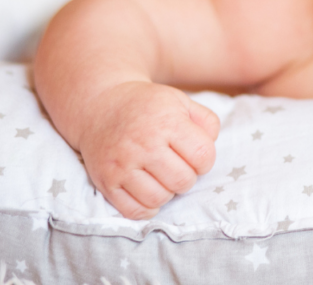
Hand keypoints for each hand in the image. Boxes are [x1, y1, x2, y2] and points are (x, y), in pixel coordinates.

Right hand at [76, 81, 219, 218]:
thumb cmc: (148, 106)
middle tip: (178, 166)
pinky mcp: (106, 182)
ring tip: (163, 177)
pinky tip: (150, 192)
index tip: (196, 155)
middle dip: (188, 177)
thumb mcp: (181, 101)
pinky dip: (147, 208)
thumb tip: (211, 145)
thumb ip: (206, 121)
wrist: (101, 106)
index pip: (203, 155)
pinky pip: (133, 210)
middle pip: (183, 181)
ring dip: (168, 193)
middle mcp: (143, 145)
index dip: (206, 160)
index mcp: (166, 123)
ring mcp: (121, 166)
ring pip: (159, 199)